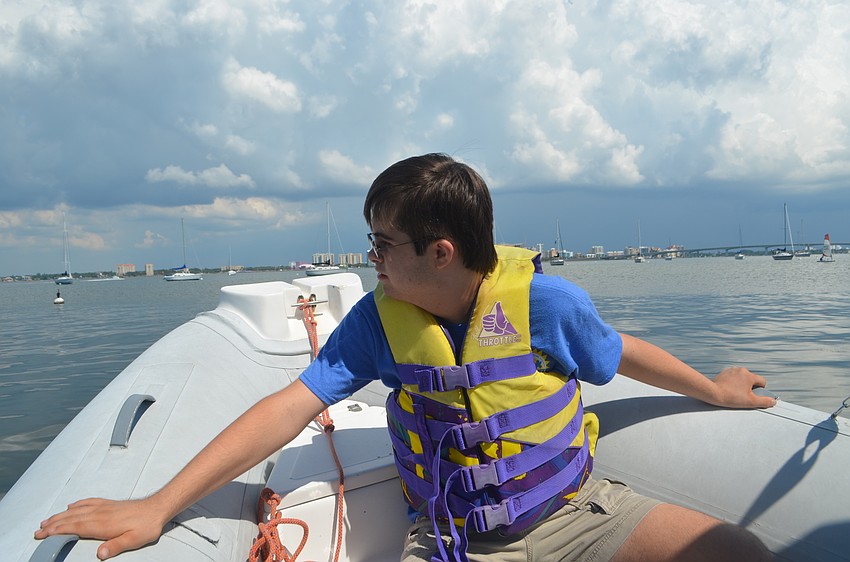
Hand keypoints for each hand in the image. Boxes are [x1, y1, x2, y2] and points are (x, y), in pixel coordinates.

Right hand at [34, 497, 166, 559]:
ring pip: (77, 510)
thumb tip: (101, 554)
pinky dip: (78, 504)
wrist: (157, 508)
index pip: (74, 527)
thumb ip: (115, 546)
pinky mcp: (110, 504)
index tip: (43, 534)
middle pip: (71, 518)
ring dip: (61, 515)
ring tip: (48, 520)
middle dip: (53, 524)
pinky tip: (72, 505)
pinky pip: (89, 502)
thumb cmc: (146, 525)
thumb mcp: (133, 540)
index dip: (57, 531)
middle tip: (38, 530)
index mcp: (102, 524)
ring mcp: (104, 507)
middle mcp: (100, 513)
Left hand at [712, 366, 776, 408]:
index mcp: (749, 376)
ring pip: (742, 377)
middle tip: (743, 395)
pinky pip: (733, 377)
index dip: (761, 389)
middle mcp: (741, 370)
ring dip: (741, 384)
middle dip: (750, 387)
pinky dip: (733, 382)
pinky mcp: (724, 372)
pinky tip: (729, 389)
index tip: (754, 395)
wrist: (713, 393)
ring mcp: (732, 370)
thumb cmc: (731, 397)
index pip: (762, 381)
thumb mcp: (751, 402)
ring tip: (735, 392)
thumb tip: (773, 401)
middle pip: (751, 379)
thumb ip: (764, 401)